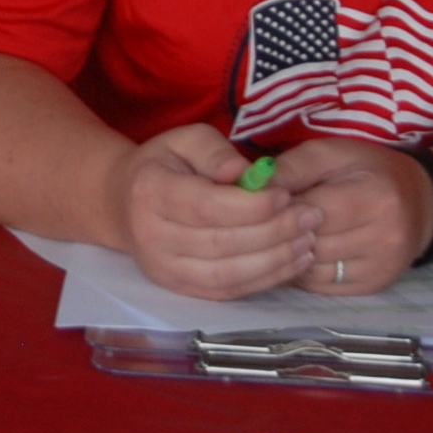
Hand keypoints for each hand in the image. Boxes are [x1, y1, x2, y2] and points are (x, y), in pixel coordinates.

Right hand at [102, 122, 315, 300]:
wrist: (122, 203)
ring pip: (227, 276)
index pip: (208, 207)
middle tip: (311, 217)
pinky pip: (226, 293)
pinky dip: (264, 281)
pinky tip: (292, 263)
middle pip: (221, 244)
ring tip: (308, 242)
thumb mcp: (185, 139)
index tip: (287, 194)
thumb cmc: (163, 165)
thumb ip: (217, 152)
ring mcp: (163, 269)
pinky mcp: (178, 288)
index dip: (253, 206)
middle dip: (274, 233)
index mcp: (150, 192)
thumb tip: (248, 174)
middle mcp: (151, 237)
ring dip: (275, 262)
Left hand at [272, 138, 432, 295]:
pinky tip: (298, 252)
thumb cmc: (371, 171)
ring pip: (311, 270)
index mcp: (376, 198)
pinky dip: (301, 271)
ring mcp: (380, 269)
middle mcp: (384, 239)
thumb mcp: (334, 153)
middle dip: (281, 232)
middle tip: (265, 219)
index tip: (262, 200)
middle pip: (310, 244)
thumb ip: (293, 167)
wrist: (422, 204)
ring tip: (281, 235)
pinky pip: (320, 286)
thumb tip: (248, 186)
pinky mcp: (373, 287)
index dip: (279, 207)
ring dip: (288, 254)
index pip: (311, 212)